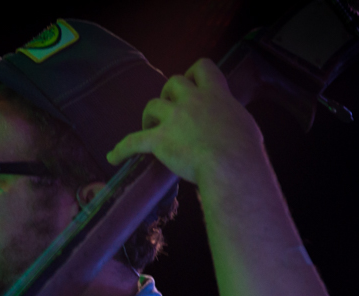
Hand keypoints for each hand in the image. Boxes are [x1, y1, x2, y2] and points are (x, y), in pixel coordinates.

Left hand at [106, 58, 263, 185]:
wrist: (231, 165)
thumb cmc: (245, 152)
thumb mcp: (246, 127)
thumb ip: (233, 122)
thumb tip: (234, 130)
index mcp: (217, 95)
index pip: (203, 67)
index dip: (193, 74)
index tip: (191, 83)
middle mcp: (193, 100)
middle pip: (173, 82)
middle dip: (168, 94)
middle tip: (170, 112)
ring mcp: (174, 119)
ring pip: (153, 105)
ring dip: (149, 116)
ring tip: (150, 130)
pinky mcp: (159, 139)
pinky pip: (132, 142)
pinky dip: (120, 150)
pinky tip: (112, 157)